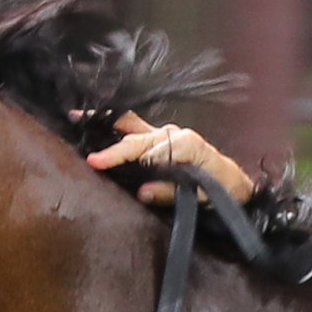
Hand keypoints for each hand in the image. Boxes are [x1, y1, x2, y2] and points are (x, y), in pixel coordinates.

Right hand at [86, 111, 252, 208]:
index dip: (124, 158)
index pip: (150, 151)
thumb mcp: (204, 195)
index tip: (100, 164)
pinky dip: (115, 123)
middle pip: (137, 137)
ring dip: (106, 121)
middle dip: (113, 146)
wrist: (234, 183)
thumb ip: (172, 192)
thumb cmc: (222, 189)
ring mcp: (166, 133)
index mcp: (186, 145)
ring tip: (77, 116)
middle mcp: (174, 134)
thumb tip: (143, 192)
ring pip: (132, 125)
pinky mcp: (161, 136)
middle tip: (87, 149)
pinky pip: (135, 127)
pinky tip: (95, 119)